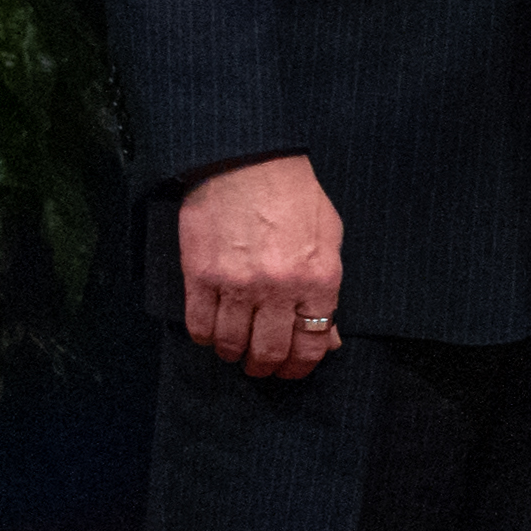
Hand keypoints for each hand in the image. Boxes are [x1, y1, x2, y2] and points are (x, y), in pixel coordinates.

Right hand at [177, 155, 346, 378]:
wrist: (246, 161)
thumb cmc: (293, 195)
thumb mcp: (329, 239)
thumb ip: (329, 291)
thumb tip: (330, 337)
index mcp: (318, 279)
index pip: (312, 343)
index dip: (301, 366)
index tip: (293, 370)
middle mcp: (278, 288)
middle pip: (270, 352)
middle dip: (266, 367)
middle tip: (261, 367)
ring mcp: (236, 284)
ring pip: (232, 345)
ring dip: (234, 355)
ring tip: (236, 351)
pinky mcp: (200, 275)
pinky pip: (199, 326)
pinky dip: (206, 338)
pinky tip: (212, 334)